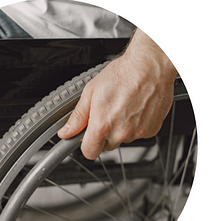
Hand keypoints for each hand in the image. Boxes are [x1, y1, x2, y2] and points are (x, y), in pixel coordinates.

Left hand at [57, 29, 176, 159]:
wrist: (151, 67)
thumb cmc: (123, 74)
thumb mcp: (91, 91)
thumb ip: (78, 116)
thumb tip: (67, 131)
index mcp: (102, 125)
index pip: (90, 152)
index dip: (87, 144)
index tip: (88, 137)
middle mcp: (121, 132)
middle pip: (108, 146)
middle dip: (105, 134)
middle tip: (109, 112)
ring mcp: (139, 132)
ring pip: (125, 139)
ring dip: (123, 128)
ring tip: (125, 107)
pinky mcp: (152, 129)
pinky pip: (140, 134)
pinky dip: (138, 125)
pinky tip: (137, 108)